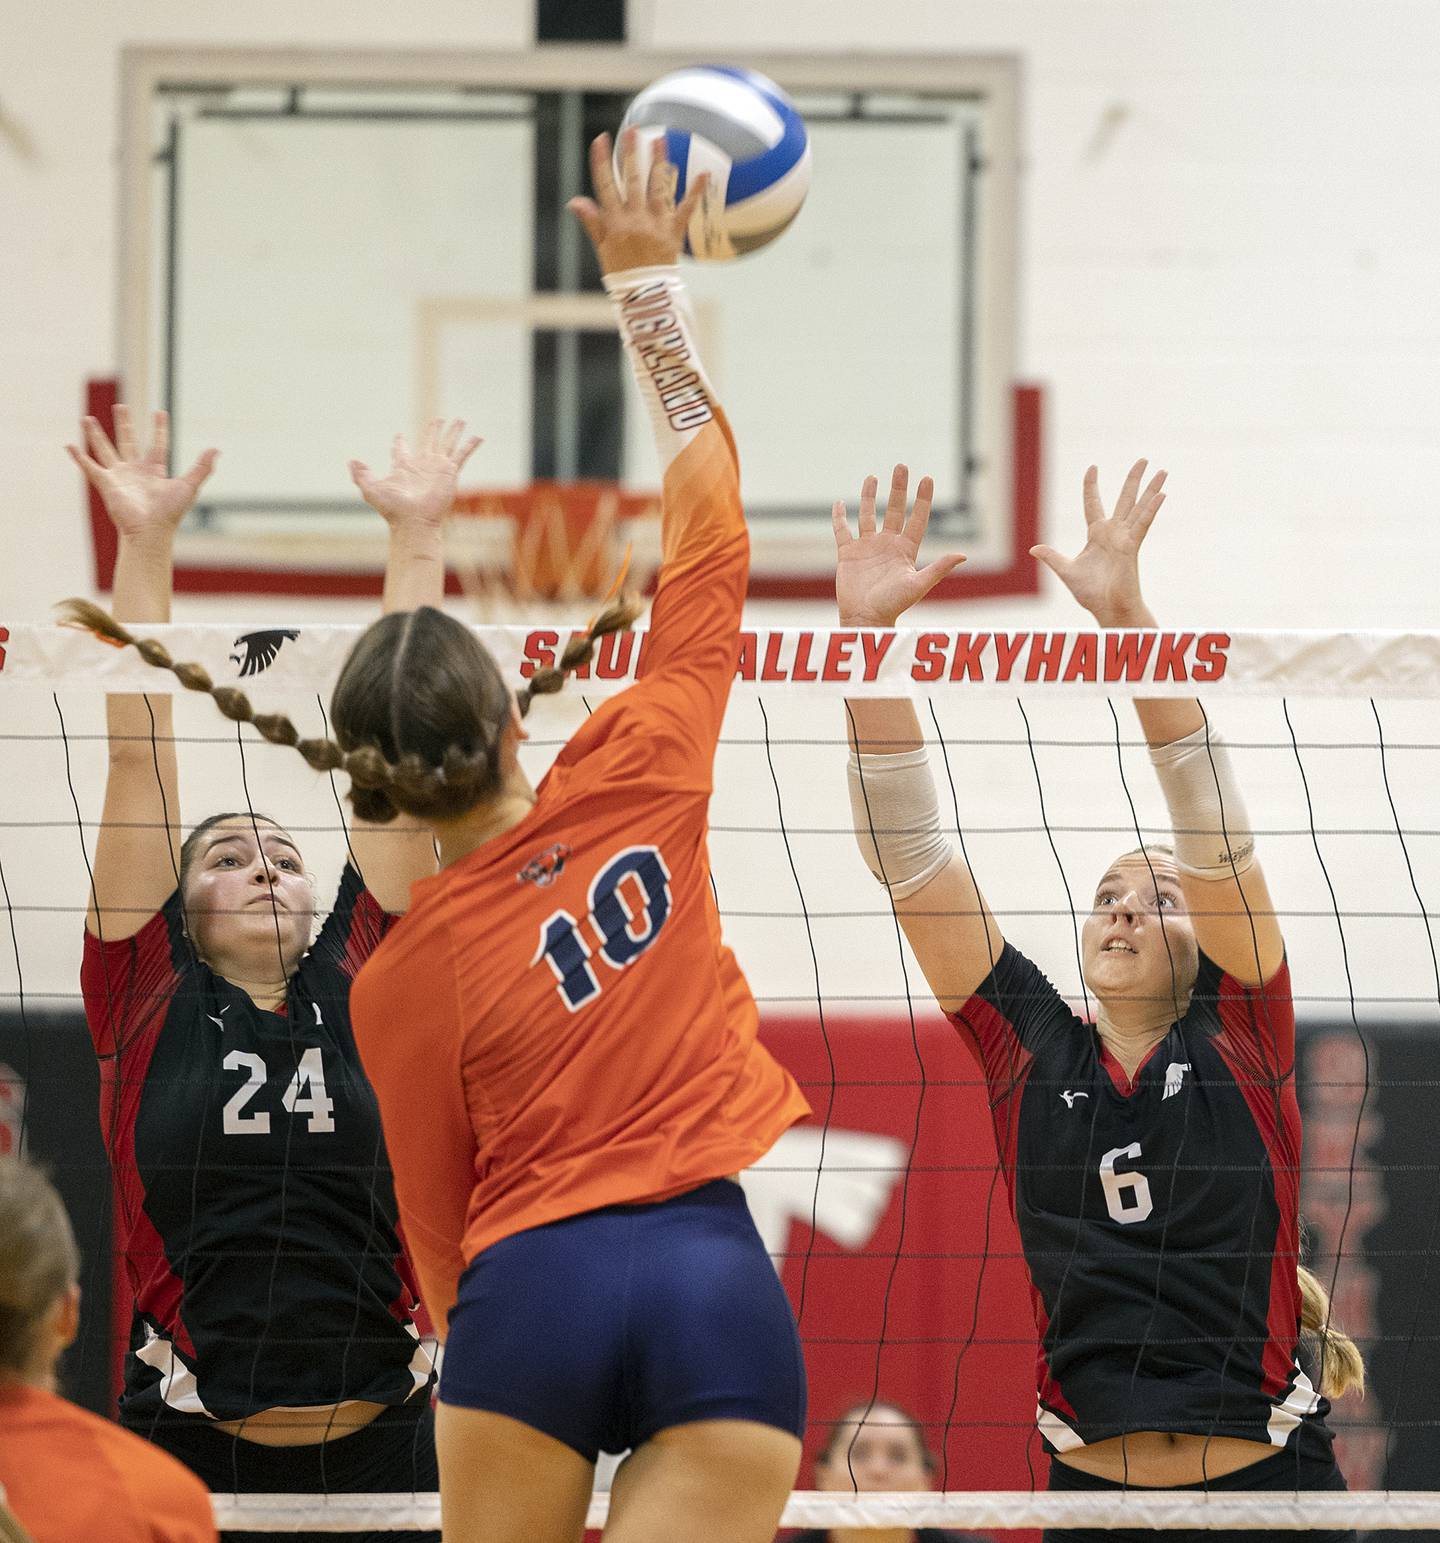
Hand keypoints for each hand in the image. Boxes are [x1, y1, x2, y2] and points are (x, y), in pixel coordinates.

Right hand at [66, 407, 216, 539]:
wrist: (151, 530)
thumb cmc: (170, 512)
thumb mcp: (189, 485)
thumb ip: (202, 467)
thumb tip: (217, 449)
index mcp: (155, 470)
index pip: (158, 444)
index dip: (160, 428)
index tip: (160, 412)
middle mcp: (135, 470)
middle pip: (128, 441)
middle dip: (125, 424)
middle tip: (121, 406)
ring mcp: (119, 476)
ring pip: (105, 449)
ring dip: (96, 434)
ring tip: (87, 418)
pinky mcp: (106, 483)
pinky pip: (89, 467)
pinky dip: (79, 457)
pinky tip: (69, 446)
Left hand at [349, 418, 481, 530]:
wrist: (413, 521)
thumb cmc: (393, 509)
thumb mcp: (371, 489)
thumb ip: (360, 475)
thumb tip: (351, 461)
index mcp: (404, 468)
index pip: (402, 451)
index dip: (400, 443)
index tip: (399, 435)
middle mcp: (423, 466)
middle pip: (429, 442)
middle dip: (433, 431)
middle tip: (437, 420)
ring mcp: (438, 469)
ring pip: (447, 444)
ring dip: (454, 431)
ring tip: (460, 419)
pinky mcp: (450, 472)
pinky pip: (462, 455)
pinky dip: (470, 445)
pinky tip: (479, 436)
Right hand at [568, 129, 708, 274]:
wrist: (646, 295)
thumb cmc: (622, 272)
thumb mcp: (602, 247)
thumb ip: (592, 222)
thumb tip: (575, 201)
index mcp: (615, 222)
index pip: (606, 185)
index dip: (602, 162)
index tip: (601, 139)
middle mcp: (635, 219)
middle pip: (632, 180)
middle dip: (632, 153)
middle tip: (633, 130)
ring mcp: (656, 224)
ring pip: (657, 188)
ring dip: (659, 162)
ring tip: (659, 140)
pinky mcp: (674, 232)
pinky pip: (686, 209)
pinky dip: (695, 192)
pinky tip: (703, 173)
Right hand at [832, 465, 964, 626]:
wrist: (865, 618)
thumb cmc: (894, 605)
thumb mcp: (918, 585)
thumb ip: (939, 569)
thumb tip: (963, 555)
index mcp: (905, 550)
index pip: (917, 519)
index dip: (923, 499)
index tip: (927, 479)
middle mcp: (887, 545)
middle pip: (894, 510)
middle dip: (898, 488)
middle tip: (901, 466)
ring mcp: (867, 548)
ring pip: (868, 515)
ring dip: (869, 496)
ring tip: (872, 477)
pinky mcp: (848, 554)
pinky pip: (842, 531)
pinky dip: (839, 517)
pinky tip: (839, 503)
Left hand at [1030, 460, 1166, 626]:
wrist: (1107, 609)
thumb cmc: (1091, 593)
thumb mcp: (1066, 571)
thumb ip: (1052, 557)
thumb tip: (1034, 548)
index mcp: (1097, 535)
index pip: (1093, 504)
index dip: (1092, 487)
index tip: (1093, 468)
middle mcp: (1113, 533)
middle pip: (1124, 499)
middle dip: (1133, 480)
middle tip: (1143, 460)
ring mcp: (1125, 539)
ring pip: (1139, 508)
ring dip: (1151, 489)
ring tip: (1162, 471)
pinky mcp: (1132, 548)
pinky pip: (1143, 525)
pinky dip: (1151, 510)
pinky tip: (1161, 494)